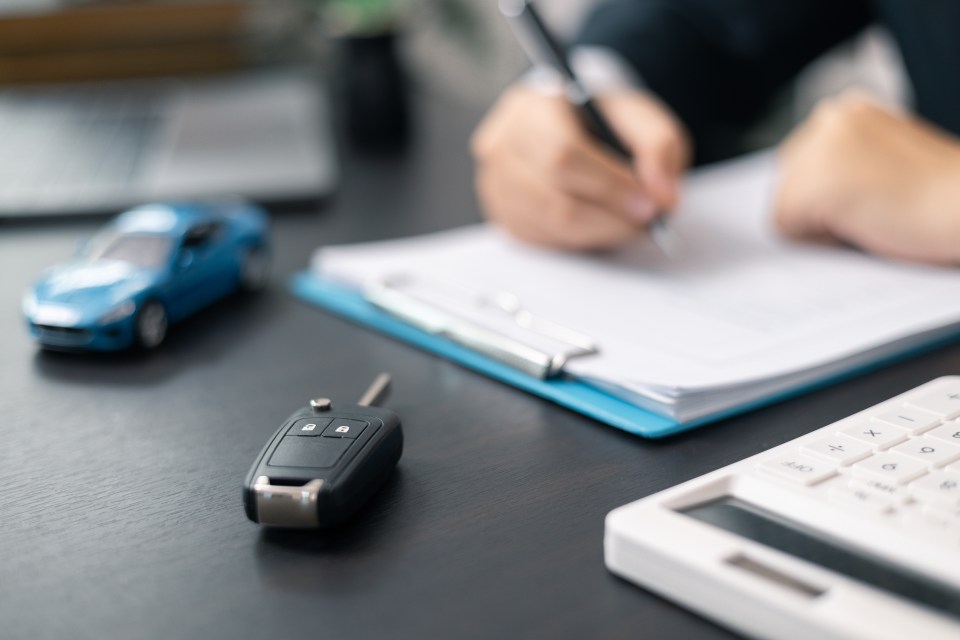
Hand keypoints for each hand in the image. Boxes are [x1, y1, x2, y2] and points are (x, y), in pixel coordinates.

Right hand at [471, 84, 690, 249]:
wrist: (576, 128)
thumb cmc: (604, 122)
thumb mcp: (642, 118)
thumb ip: (659, 148)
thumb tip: (662, 197)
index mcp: (533, 104)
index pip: (563, 153)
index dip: (609, 186)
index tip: (649, 204)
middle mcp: (502, 143)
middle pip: (553, 197)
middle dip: (609, 217)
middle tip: (646, 221)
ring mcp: (495, 183)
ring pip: (550, 225)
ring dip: (598, 232)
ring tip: (627, 222)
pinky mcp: (502, 214)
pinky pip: (543, 240)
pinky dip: (580, 239)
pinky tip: (599, 223)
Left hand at [775, 94, 959, 264]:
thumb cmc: (939, 195)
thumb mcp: (883, 161)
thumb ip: (844, 163)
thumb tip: (799, 195)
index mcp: (846, 110)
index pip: (800, 165)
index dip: (830, 193)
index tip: (871, 194)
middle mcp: (827, 118)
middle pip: (785, 183)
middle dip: (818, 205)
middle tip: (875, 205)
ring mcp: (817, 149)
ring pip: (784, 205)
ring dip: (820, 221)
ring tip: (872, 212)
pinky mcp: (813, 184)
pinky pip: (786, 227)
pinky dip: (820, 238)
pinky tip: (864, 223)